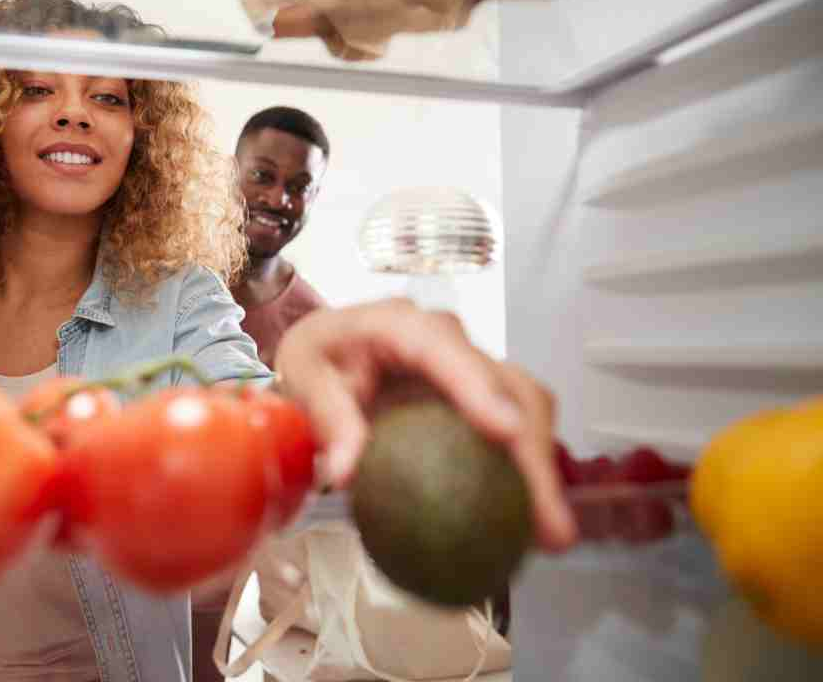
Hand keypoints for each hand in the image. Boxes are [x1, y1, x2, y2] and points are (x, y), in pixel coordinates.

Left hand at [274, 298, 576, 550]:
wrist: (330, 349)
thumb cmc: (320, 357)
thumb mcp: (306, 378)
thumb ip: (327, 418)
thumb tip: (346, 473)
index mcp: (398, 324)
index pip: (444, 349)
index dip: (480, 388)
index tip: (506, 433)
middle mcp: (448, 338)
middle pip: (505, 383)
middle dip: (531, 448)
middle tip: (544, 518)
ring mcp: (472, 364)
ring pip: (525, 404)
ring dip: (542, 466)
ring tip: (551, 533)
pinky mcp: (483, 393)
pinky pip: (517, 426)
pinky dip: (529, 470)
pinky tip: (531, 522)